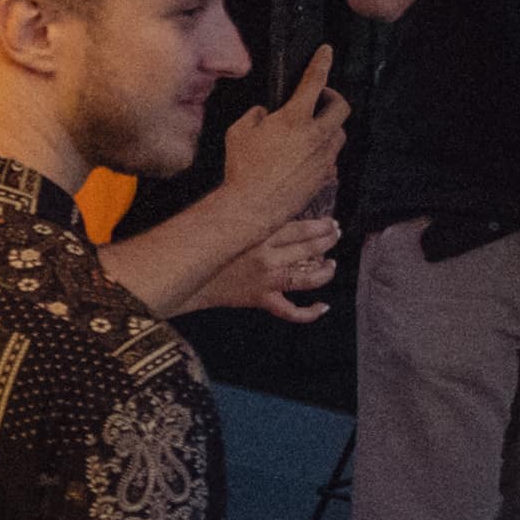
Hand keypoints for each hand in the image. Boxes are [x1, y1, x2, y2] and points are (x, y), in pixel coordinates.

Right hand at [178, 203, 341, 322]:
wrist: (183, 276)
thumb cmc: (200, 244)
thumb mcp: (223, 222)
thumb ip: (247, 216)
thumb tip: (267, 206)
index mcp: (259, 235)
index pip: (300, 228)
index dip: (320, 226)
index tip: (331, 222)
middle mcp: (268, 258)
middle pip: (309, 249)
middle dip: (327, 241)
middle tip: (336, 235)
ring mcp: (266, 281)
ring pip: (308, 278)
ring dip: (326, 271)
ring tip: (333, 264)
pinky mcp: (261, 299)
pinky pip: (291, 311)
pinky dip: (309, 312)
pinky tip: (323, 307)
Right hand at [213, 48, 346, 228]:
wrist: (254, 206)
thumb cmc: (243, 167)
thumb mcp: (239, 131)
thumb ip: (256, 115)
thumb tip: (266, 113)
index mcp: (295, 118)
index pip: (315, 81)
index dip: (321, 62)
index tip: (326, 51)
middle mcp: (316, 135)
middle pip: (341, 107)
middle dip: (333, 97)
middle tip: (319, 99)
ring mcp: (324, 157)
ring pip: (339, 133)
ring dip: (328, 127)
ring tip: (310, 131)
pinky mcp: (325, 177)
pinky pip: (331, 158)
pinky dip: (322, 152)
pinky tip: (305, 158)